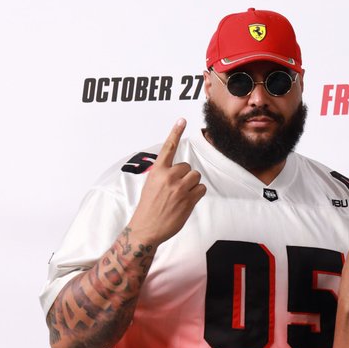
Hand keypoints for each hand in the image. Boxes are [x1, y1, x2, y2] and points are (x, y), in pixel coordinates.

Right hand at [127, 119, 205, 245]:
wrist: (146, 228)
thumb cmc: (149, 207)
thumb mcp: (151, 185)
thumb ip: (164, 175)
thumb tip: (179, 171)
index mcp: (157, 171)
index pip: (168, 148)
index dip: (175, 133)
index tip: (182, 119)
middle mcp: (169, 177)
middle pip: (188, 167)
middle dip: (185, 177)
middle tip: (175, 190)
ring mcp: (179, 188)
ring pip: (196, 177)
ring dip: (192, 185)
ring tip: (180, 196)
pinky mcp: (188, 200)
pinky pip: (201, 189)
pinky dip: (197, 194)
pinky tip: (186, 202)